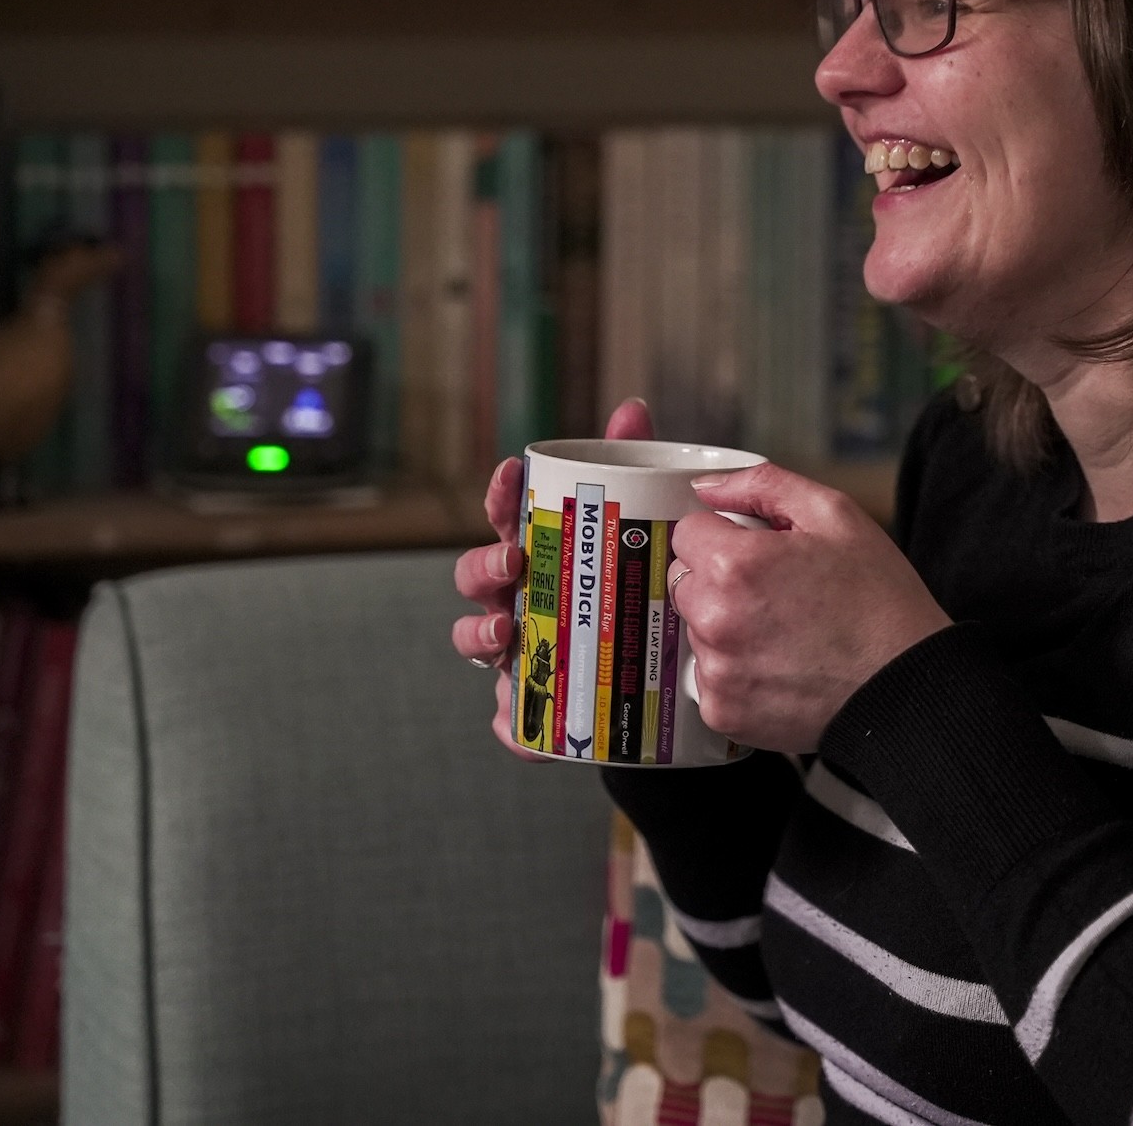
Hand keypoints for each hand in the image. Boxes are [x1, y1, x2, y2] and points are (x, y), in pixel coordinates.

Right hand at [451, 398, 654, 756]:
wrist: (656, 678)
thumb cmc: (627, 589)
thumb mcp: (635, 530)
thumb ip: (630, 465)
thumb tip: (633, 407)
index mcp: (537, 552)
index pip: (506, 517)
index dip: (501, 496)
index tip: (513, 474)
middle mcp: (515, 599)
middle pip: (476, 577)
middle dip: (484, 564)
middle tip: (513, 560)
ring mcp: (517, 653)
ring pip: (476, 643)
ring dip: (479, 634)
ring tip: (504, 634)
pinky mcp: (533, 711)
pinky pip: (513, 724)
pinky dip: (512, 725)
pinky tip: (520, 725)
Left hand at [668, 465, 950, 753]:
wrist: (906, 683)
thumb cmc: (878, 600)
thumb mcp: (834, 515)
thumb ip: (762, 485)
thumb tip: (708, 487)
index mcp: (736, 565)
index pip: (687, 533)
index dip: (723, 536)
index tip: (757, 553)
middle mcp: (716, 620)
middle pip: (684, 582)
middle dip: (718, 580)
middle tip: (775, 592)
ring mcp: (718, 671)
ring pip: (696, 630)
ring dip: (725, 627)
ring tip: (783, 632)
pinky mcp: (723, 712)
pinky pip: (708, 678)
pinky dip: (735, 673)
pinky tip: (779, 666)